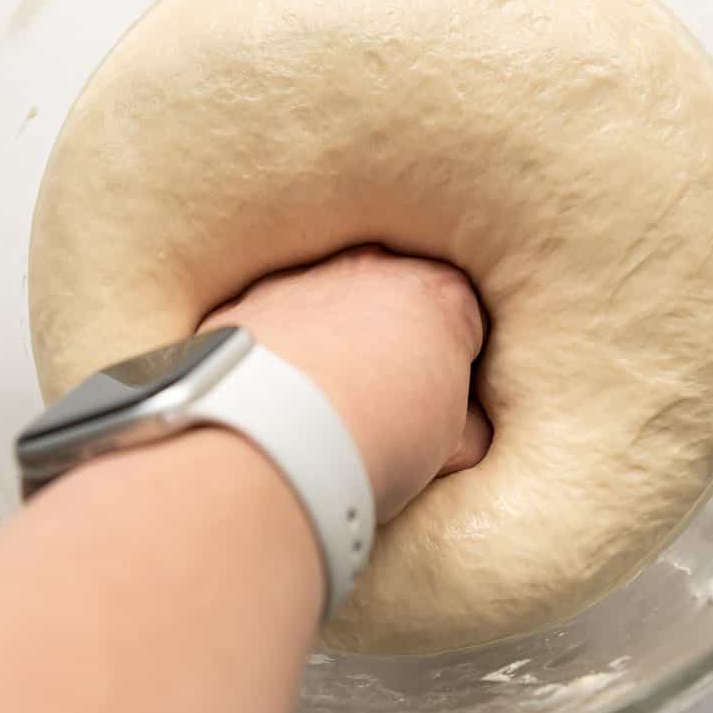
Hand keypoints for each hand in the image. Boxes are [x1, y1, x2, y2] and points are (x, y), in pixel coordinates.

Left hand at [199, 246, 491, 520]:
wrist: (274, 436)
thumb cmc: (377, 435)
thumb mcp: (452, 443)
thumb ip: (466, 424)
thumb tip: (464, 429)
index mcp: (440, 294)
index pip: (464, 322)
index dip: (454, 368)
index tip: (437, 405)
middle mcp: (372, 269)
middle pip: (394, 301)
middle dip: (393, 341)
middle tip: (384, 403)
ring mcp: (304, 280)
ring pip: (328, 306)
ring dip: (330, 342)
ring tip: (321, 407)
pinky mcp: (246, 303)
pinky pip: (272, 322)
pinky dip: (277, 351)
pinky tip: (274, 399)